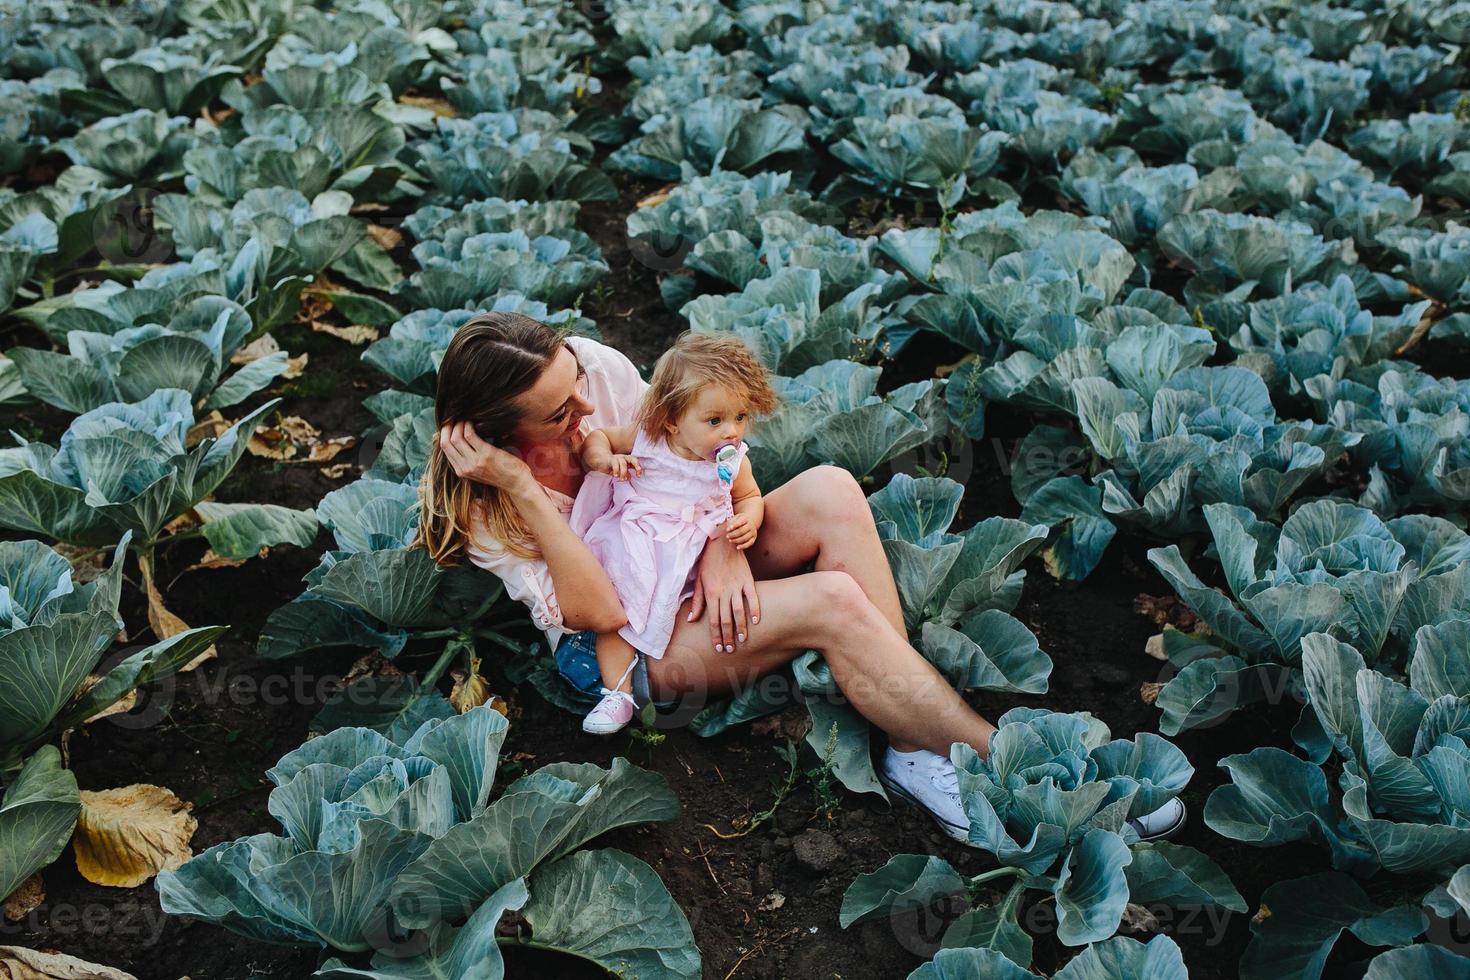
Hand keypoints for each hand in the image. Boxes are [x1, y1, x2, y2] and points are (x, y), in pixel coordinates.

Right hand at [438, 421, 533, 491]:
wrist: (517, 484)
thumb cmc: (501, 473)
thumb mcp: (479, 470)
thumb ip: (469, 459)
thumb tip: (460, 439)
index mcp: (461, 471)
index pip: (444, 449)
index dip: (444, 433)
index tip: (449, 423)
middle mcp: (465, 468)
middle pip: (446, 443)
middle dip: (448, 427)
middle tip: (454, 417)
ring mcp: (474, 461)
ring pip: (456, 438)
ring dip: (459, 424)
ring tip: (465, 418)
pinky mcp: (486, 454)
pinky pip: (469, 434)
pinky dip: (469, 425)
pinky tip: (474, 422)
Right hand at [597, 453, 641, 480]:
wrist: (600, 460)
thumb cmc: (611, 466)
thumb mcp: (619, 471)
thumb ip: (625, 473)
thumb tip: (629, 478)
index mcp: (627, 460)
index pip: (635, 462)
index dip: (638, 468)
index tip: (638, 476)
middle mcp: (623, 458)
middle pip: (632, 459)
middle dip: (636, 465)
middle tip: (637, 474)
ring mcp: (617, 458)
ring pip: (623, 463)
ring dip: (624, 472)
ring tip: (622, 479)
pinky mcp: (610, 460)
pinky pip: (615, 464)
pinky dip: (616, 470)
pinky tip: (615, 475)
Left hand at [687, 536, 760, 653]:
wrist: (723, 541)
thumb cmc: (709, 562)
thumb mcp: (699, 581)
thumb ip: (697, 601)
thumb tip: (692, 619)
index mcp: (711, 593)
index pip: (713, 620)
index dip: (716, 635)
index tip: (718, 647)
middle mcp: (724, 591)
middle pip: (726, 619)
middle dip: (728, 636)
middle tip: (730, 649)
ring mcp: (737, 586)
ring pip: (739, 611)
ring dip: (741, 627)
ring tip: (743, 640)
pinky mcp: (747, 580)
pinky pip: (753, 597)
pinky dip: (755, 609)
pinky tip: (757, 621)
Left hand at [723, 513, 756, 549]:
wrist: (750, 522)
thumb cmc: (740, 521)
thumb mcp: (736, 518)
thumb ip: (732, 522)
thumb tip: (728, 529)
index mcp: (746, 519)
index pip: (740, 522)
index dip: (733, 526)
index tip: (727, 530)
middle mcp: (751, 525)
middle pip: (742, 531)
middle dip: (733, 534)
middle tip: (727, 536)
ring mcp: (753, 532)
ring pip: (745, 538)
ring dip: (736, 540)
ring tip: (730, 540)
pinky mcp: (754, 538)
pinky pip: (749, 543)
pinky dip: (743, 546)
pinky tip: (737, 547)